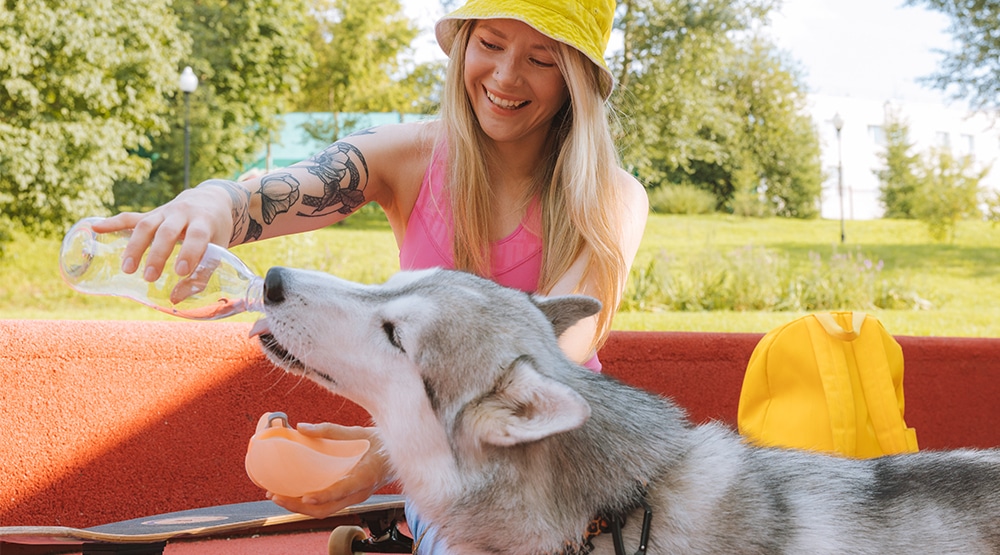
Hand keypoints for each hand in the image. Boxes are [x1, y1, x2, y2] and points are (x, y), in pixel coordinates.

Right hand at [92, 184, 234, 281]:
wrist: (210, 201)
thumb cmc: (215, 232)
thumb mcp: (218, 250)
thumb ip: (201, 274)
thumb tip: (175, 300)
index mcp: (204, 222)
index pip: (197, 236)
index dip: (189, 253)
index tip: (180, 272)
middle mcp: (183, 214)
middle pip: (167, 231)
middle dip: (157, 254)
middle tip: (150, 277)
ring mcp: (165, 211)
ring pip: (146, 224)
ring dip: (135, 246)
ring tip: (127, 268)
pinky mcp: (151, 213)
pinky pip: (130, 217)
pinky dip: (113, 222)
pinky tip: (95, 228)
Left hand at [267, 423, 393, 518]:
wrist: (400, 454)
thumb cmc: (381, 442)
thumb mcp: (358, 432)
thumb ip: (329, 430)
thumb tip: (301, 428)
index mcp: (366, 475)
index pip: (343, 490)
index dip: (324, 496)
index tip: (306, 496)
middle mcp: (360, 492)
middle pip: (327, 509)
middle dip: (298, 506)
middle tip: (276, 495)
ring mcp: (354, 497)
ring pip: (324, 511)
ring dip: (299, 507)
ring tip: (277, 496)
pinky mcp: (349, 497)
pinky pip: (327, 506)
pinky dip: (308, 503)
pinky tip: (293, 494)